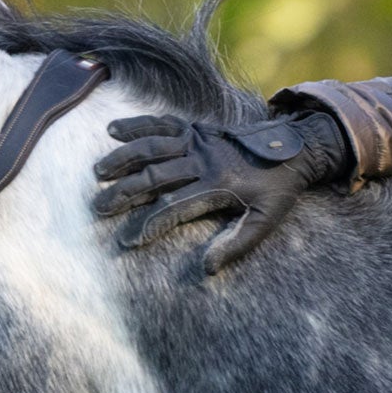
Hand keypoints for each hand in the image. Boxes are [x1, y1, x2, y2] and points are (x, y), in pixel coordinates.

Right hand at [91, 108, 354, 271]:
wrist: (293, 150)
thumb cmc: (276, 192)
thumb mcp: (264, 223)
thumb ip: (236, 245)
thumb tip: (206, 269)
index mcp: (218, 186)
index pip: (174, 207)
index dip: (149, 224)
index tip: (129, 240)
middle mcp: (203, 160)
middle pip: (155, 176)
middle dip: (125, 194)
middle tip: (99, 208)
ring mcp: (198, 141)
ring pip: (153, 147)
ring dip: (123, 158)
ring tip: (99, 173)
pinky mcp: (196, 128)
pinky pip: (162, 123)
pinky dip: (137, 124)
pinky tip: (113, 130)